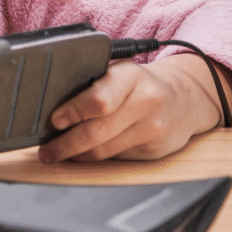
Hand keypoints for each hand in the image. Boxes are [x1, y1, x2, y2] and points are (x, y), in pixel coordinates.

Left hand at [38, 54, 231, 162]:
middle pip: (97, 131)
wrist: (185, 99)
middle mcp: (144, 102)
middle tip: (47, 150)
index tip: (54, 121)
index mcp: (130, 76)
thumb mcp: (119, 72)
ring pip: (104, 150)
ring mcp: (152, 128)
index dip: (73, 112)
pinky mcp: (154, 150)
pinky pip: (116, 158)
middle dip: (66, 144)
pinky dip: (96, 158)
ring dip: (76, 155)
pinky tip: (84, 154)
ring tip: (57, 154)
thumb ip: (92, 84)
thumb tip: (51, 103)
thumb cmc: (139, 85)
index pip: (99, 100)